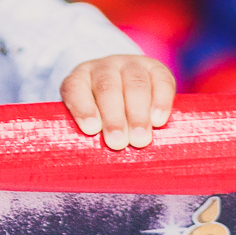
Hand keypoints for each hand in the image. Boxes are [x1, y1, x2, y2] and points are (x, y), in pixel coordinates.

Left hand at [60, 54, 176, 149]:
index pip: (75, 88)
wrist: (127, 86)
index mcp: (79, 79)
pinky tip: (159, 120)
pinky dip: (160, 100)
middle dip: (113, 117)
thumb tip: (88, 169)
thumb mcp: (90, 121)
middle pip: (107, 88)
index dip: (82, 107)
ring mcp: (130, 65)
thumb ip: (89, 137)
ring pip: (134, 84)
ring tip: (140, 139)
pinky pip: (160, 80)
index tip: (91, 129)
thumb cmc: (103, 115)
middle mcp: (103, 68)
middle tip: (117, 143)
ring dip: (137, 113)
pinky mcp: (156, 68)